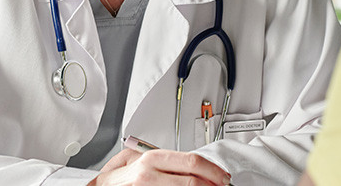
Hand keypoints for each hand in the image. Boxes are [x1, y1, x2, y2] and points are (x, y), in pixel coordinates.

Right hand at [93, 148, 230, 185]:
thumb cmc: (117, 178)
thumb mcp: (136, 159)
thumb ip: (162, 158)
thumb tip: (193, 163)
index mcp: (151, 159)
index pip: (193, 162)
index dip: (213, 170)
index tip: (223, 177)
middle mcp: (149, 175)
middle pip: (194, 181)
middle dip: (213, 185)